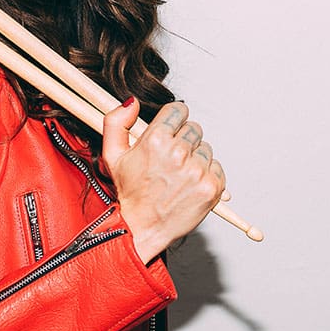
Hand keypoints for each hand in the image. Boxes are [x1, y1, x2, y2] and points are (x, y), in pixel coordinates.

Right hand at [102, 98, 225, 264]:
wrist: (142, 228)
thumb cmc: (129, 192)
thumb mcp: (112, 155)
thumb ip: (116, 122)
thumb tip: (132, 102)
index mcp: (155, 139)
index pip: (179, 110)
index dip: (173, 120)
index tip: (169, 132)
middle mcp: (178, 153)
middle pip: (194, 128)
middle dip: (183, 140)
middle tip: (170, 160)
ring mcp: (197, 170)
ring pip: (206, 148)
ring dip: (195, 158)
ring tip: (178, 175)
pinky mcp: (212, 186)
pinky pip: (217, 167)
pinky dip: (206, 174)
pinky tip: (189, 185)